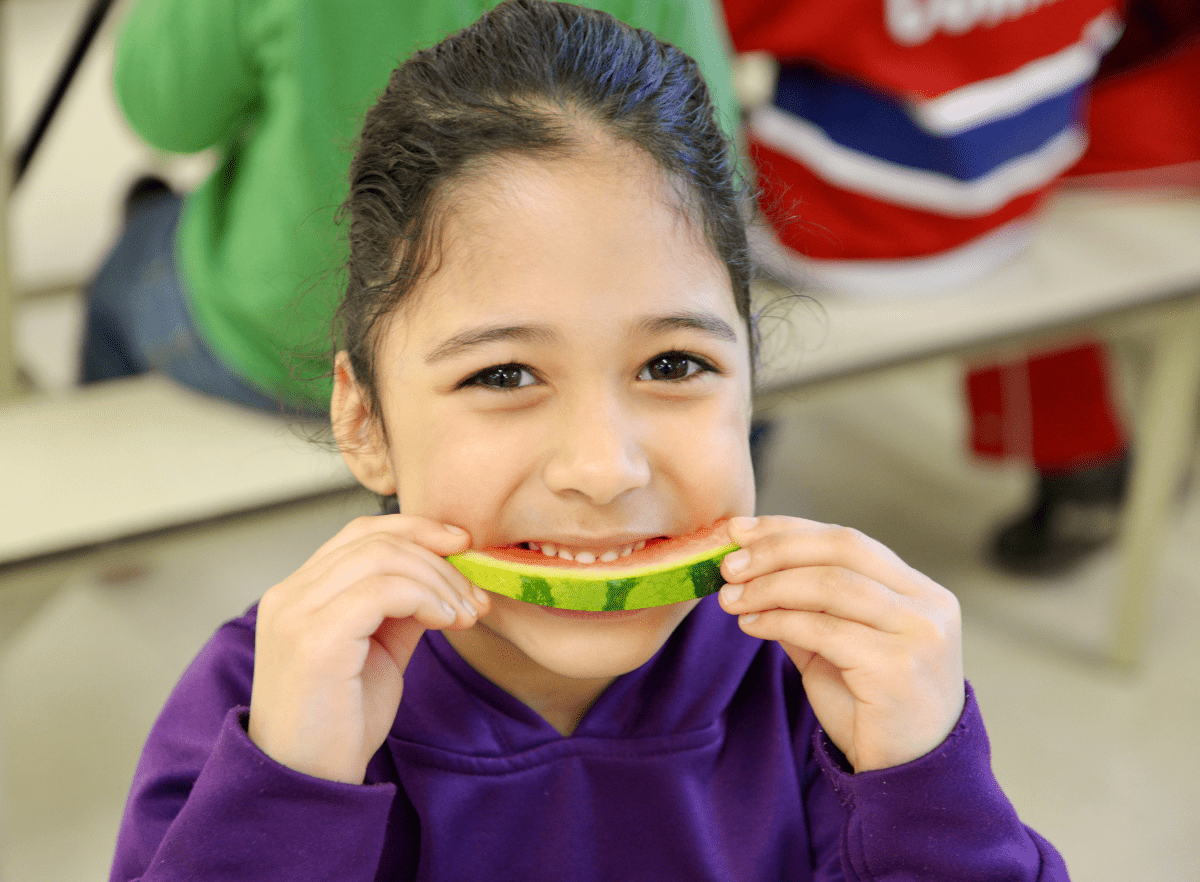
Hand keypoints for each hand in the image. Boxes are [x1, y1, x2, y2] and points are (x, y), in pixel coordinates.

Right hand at [248, 515, 489, 783]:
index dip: (416, 528)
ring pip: (383, 559)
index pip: (360, 531)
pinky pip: (382, 591)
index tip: (462, 545)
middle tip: (474, 595)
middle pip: (376, 540)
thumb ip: (401, 609)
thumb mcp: (379, 652)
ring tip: (465, 615)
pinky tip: (447, 622)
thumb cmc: (338, 724)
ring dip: (438, 582)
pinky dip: (425, 598)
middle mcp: (289, 595)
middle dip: (438, 561)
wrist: (308, 784)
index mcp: (299, 593)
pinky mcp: (314, 639)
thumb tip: (443, 577)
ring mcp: (296, 614)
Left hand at [718, 516, 963, 771]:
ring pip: (831, 585)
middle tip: (729, 564)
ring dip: (771, 586)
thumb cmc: (872, 709)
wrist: (907, 777)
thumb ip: (804, 607)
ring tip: (731, 597)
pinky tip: (751, 624)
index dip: (790, 529)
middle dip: (777, 550)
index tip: (740, 530)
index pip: (848, 540)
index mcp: (918, 591)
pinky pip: (826, 630)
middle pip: (842, 549)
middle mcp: (928, 604)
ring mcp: (919, 634)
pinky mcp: (898, 667)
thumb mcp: (835, 647)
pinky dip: (780, 620)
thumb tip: (747, 567)